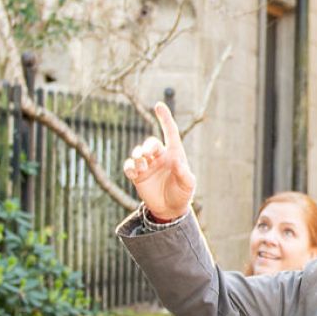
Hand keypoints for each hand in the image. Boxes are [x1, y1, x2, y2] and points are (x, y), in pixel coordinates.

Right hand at [122, 102, 195, 219]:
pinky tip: (133, 172)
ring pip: (138, 153)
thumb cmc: (182, 194)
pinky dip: (129, 167)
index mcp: (174, 154)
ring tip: (142, 167)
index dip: (165, 119)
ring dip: (138, 157)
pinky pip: (129, 166)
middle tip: (147, 155)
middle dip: (148, 146)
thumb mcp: (188, 185)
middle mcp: (159, 157)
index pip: (169, 132)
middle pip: (150, 143)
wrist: (170, 209)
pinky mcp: (137, 175)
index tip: (159, 106)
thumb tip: (177, 162)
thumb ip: (184, 173)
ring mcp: (148, 165)